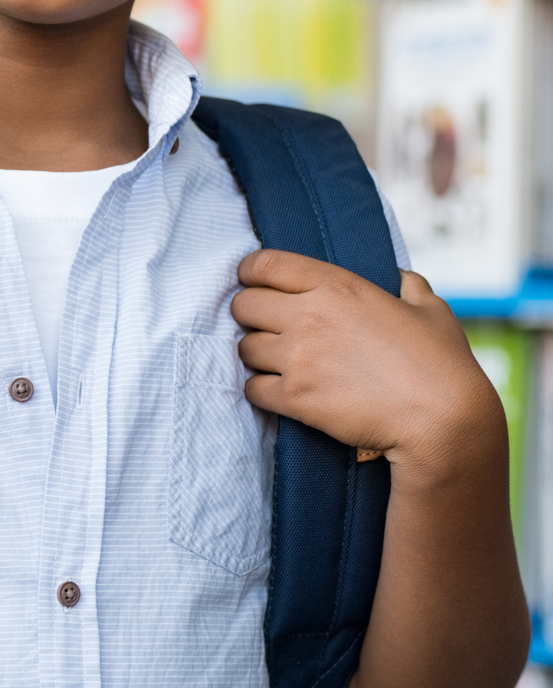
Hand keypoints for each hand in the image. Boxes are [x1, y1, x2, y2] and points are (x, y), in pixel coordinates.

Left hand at [231, 250, 502, 476]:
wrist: (444, 423)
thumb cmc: (443, 364)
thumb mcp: (431, 310)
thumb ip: (408, 286)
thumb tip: (399, 278)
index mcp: (337, 286)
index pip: (264, 264)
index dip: (251, 273)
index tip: (253, 282)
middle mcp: (309, 316)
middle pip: (243, 305)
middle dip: (250, 315)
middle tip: (267, 327)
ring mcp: (298, 357)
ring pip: (244, 348)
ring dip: (257, 355)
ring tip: (278, 362)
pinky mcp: (294, 397)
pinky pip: (252, 388)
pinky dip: (261, 390)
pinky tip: (281, 392)